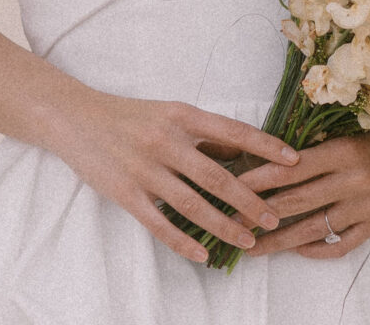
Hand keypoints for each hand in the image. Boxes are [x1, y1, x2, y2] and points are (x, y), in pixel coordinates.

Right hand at [51, 94, 298, 262]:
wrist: (75, 118)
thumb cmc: (130, 115)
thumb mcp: (169, 112)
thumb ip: (202, 132)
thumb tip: (242, 151)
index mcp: (182, 115)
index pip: (233, 130)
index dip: (265, 146)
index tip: (293, 160)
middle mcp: (166, 140)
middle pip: (217, 175)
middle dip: (249, 199)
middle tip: (275, 216)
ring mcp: (145, 169)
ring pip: (193, 205)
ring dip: (224, 226)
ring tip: (249, 241)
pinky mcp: (125, 193)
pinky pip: (160, 223)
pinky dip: (183, 242)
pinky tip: (203, 256)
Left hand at [239, 129, 369, 258]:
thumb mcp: (350, 131)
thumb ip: (319, 148)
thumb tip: (274, 161)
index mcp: (342, 150)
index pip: (290, 168)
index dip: (258, 178)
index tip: (232, 185)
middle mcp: (353, 179)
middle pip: (296, 201)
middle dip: (259, 212)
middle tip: (231, 220)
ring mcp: (366, 206)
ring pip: (312, 228)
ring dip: (278, 240)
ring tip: (253, 247)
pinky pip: (341, 245)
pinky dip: (317, 249)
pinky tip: (297, 249)